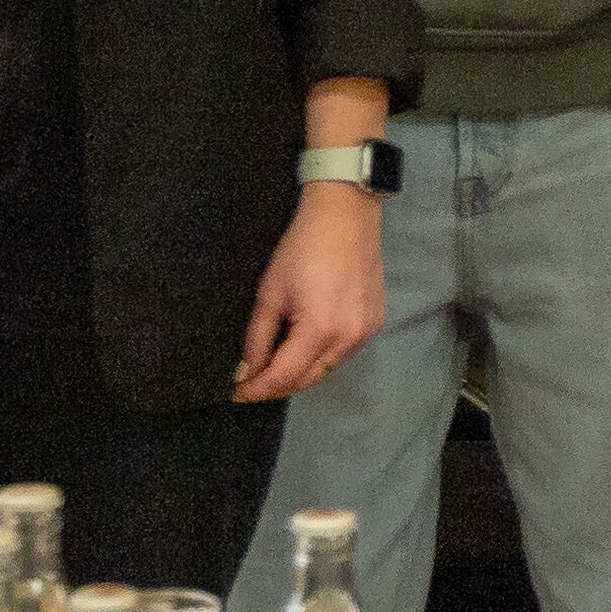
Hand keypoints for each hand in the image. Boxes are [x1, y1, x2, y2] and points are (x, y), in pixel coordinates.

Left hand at [235, 181, 386, 401]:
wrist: (345, 218)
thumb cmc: (303, 249)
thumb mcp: (269, 294)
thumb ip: (257, 338)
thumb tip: (247, 371)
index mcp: (319, 330)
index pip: (282, 376)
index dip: (256, 388)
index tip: (236, 393)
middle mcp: (348, 338)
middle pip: (306, 380)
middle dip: (276, 385)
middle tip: (251, 382)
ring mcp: (365, 332)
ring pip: (326, 369)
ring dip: (299, 372)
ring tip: (275, 364)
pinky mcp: (374, 323)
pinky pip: (342, 353)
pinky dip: (321, 356)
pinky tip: (304, 345)